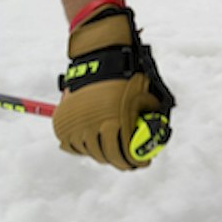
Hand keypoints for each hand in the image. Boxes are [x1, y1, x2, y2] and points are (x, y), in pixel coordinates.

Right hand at [53, 3, 174, 170]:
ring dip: (101, 154)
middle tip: (128, 163)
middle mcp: (94, 127)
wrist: (98, 58)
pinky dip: (83, 147)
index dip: (136, 162)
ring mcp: (76, 127)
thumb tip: (158, 132)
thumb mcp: (145, 94)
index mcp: (116, 122)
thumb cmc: (126, 74)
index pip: (126, 154)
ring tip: (110, 152)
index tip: (142, 163)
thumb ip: (151, 114)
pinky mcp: (62, 125)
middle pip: (108, 157)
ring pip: (90, 152)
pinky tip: (92, 145)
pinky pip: (72, 146)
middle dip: (121, 162)